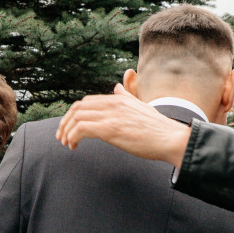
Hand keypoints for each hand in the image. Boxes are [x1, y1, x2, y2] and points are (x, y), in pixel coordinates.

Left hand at [56, 84, 190, 165]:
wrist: (171, 139)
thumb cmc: (158, 129)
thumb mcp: (141, 106)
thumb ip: (127, 96)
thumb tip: (117, 87)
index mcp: (119, 99)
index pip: (87, 101)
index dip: (74, 114)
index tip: (70, 127)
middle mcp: (113, 103)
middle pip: (78, 107)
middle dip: (65, 122)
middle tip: (62, 136)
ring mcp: (111, 115)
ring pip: (76, 117)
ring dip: (66, 131)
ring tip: (66, 143)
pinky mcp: (110, 129)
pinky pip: (80, 129)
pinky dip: (72, 136)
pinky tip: (73, 145)